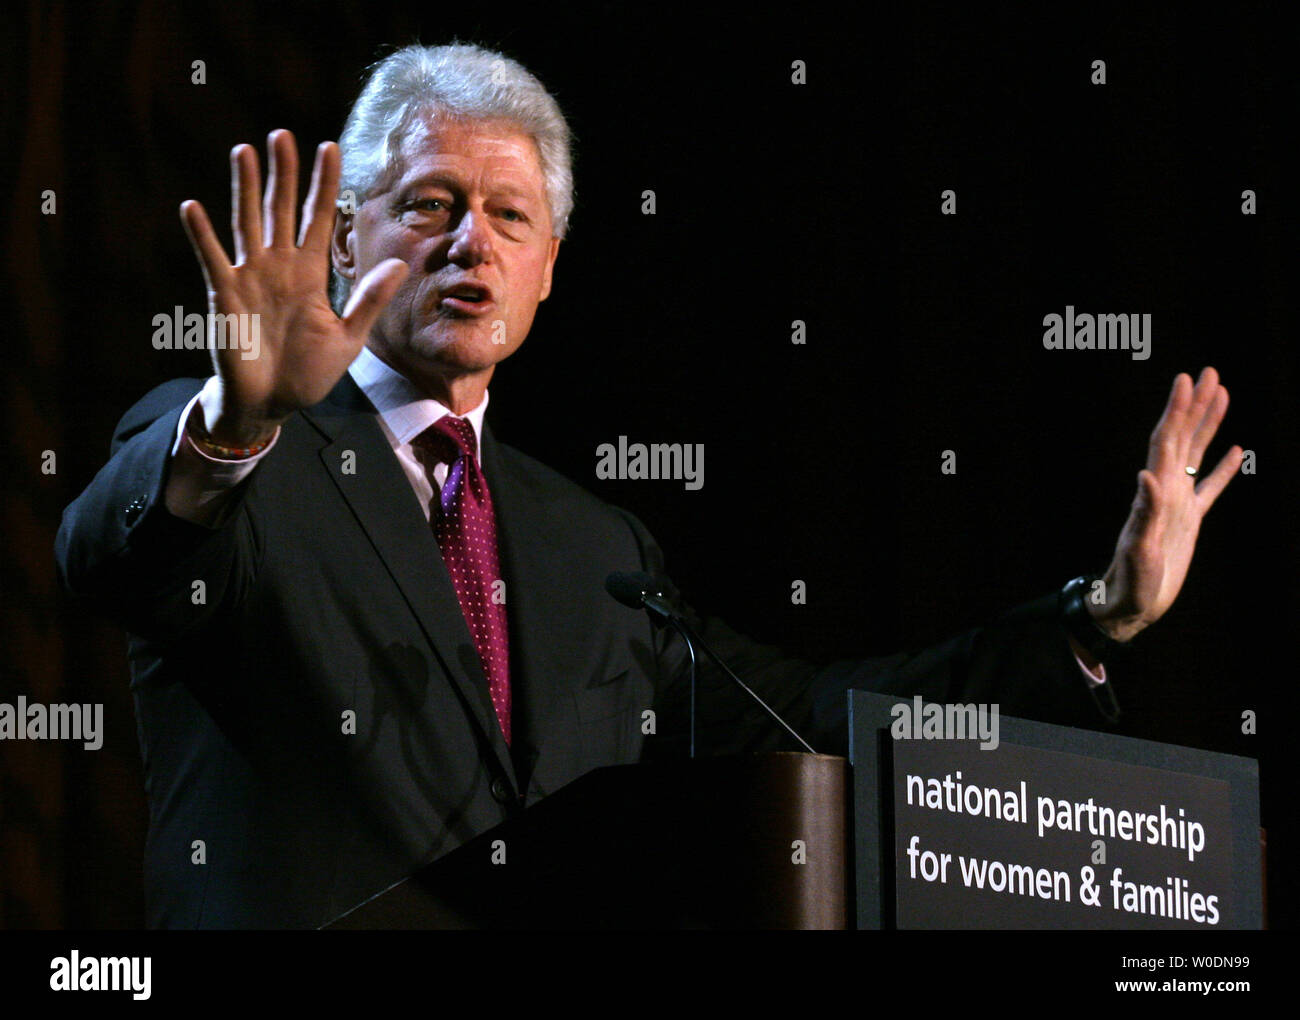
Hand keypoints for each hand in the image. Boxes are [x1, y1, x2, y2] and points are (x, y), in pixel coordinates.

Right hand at [179, 130, 407, 444]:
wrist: (272, 404)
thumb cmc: (307, 373)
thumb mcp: (348, 337)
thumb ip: (369, 300)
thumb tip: (399, 263)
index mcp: (309, 274)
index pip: (318, 219)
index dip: (324, 185)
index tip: (330, 148)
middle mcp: (279, 268)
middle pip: (282, 210)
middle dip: (284, 174)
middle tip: (283, 134)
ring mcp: (250, 278)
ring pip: (248, 223)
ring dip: (245, 188)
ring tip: (244, 151)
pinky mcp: (225, 296)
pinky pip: (212, 259)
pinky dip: (202, 235)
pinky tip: (192, 207)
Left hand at [1090, 367, 1242, 641]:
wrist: (1127, 606)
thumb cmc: (1129, 583)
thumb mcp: (1138, 550)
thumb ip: (1143, 515)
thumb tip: (1146, 476)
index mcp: (1154, 492)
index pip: (1166, 441)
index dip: (1176, 410)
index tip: (1185, 379)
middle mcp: (1165, 490)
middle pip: (1181, 437)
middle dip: (1194, 404)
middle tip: (1208, 371)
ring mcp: (1177, 504)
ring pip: (1195, 454)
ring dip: (1207, 424)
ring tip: (1222, 393)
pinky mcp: (1188, 522)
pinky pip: (1209, 488)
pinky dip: (1222, 468)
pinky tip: (1236, 450)